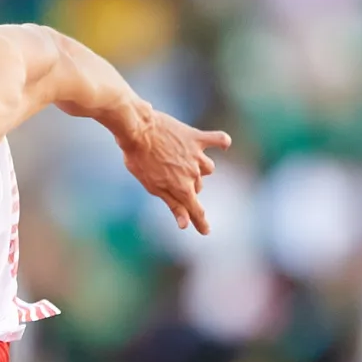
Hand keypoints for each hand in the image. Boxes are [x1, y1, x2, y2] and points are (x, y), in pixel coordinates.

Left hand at [120, 111, 230, 234]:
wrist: (138, 129)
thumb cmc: (139, 160)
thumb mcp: (152, 186)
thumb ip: (172, 204)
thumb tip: (185, 224)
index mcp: (181, 188)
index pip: (195, 210)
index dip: (200, 222)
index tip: (206, 231)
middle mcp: (193, 173)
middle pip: (198, 187)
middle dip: (188, 187)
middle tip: (169, 178)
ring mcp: (197, 155)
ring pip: (208, 168)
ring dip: (199, 169)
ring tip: (181, 162)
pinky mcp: (197, 137)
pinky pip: (218, 139)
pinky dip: (222, 142)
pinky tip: (224, 144)